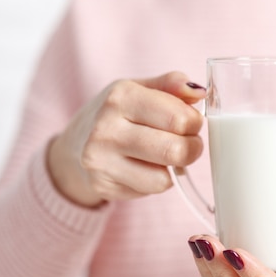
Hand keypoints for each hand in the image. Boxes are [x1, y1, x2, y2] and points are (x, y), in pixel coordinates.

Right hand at [48, 72, 205, 206]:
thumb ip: (172, 85)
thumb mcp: (141, 89)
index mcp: (121, 97)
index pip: (179, 118)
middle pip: (175, 151)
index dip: (194, 123)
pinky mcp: (103, 185)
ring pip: (164, 178)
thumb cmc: (119, 114)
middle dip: (191, 148)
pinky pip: (151, 191)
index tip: (190, 122)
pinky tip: (144, 168)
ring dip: (174, 168)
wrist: (75, 145)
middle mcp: (106, 128)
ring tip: (164, 156)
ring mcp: (101, 160)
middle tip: (186, 143)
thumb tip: (200, 91)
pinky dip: (157, 180)